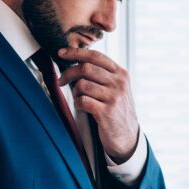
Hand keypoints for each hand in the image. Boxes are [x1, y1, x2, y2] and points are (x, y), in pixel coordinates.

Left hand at [57, 47, 139, 161]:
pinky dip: (77, 104)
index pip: (95, 56)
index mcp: (121, 74)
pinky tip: (82, 108)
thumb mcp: (117, 88)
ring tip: (79, 99)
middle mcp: (119, 83)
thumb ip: (102, 74)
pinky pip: (82, 101)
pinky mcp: (106, 112)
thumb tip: (76, 61)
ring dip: (75, 92)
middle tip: (62, 81)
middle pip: (86, 68)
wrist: (127, 136)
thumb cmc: (117, 109)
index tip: (61, 53)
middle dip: (68, 73)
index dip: (76, 52)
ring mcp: (114, 97)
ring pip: (82, 85)